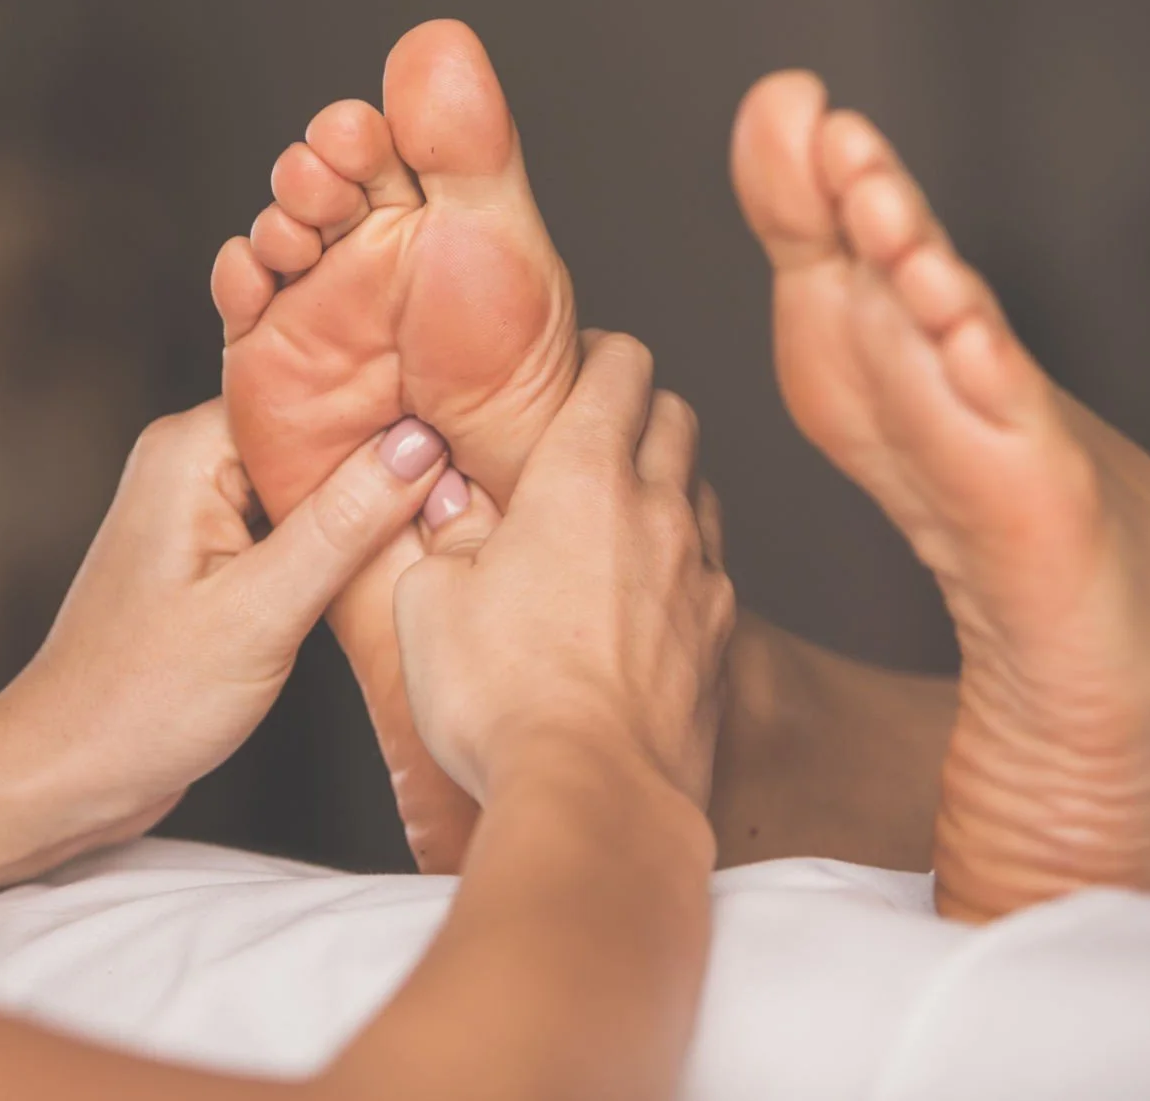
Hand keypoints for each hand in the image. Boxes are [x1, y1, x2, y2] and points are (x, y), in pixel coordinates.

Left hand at [0, 398, 450, 847]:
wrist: (67, 776)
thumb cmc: (139, 703)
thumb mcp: (258, 614)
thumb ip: (342, 525)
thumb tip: (417, 445)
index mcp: (189, 450)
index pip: (307, 385)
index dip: (384, 399)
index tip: (460, 409)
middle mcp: (189, 462)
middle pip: (314, 427)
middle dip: (382, 450)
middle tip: (464, 467)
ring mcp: (200, 509)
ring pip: (310, 478)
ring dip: (364, 498)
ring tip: (440, 505)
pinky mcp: (216, 554)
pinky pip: (294, 522)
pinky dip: (339, 538)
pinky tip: (388, 554)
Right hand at [393, 332, 736, 808]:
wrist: (594, 797)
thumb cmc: (502, 697)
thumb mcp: (428, 603)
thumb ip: (442, 538)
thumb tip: (452, 509)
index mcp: (583, 477)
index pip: (623, 367)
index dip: (600, 354)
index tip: (576, 364)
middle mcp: (657, 512)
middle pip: (677, 417)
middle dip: (640, 410)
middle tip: (596, 430)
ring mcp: (701, 577)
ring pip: (703, 493)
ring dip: (667, 488)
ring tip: (619, 517)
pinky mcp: (721, 643)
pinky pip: (714, 575)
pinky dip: (683, 567)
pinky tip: (644, 601)